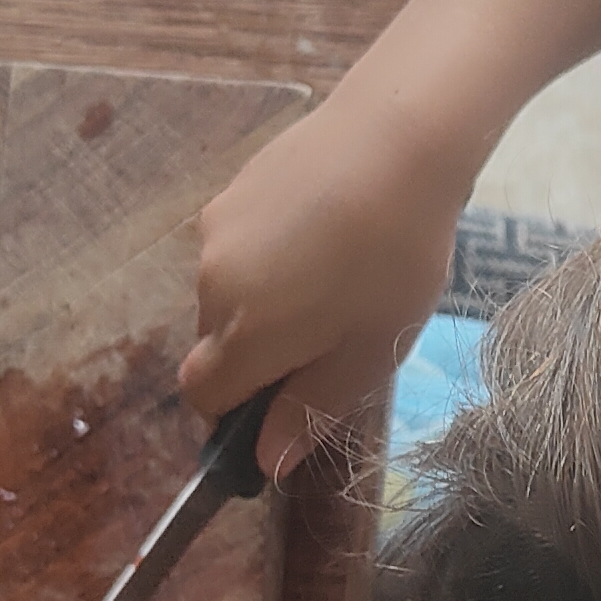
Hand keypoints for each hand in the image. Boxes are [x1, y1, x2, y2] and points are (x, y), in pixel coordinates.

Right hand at [181, 97, 479, 479]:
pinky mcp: (234, 188)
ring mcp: (217, 230)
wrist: (397, 137)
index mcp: (243, 335)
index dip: (234, 414)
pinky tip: (328, 232)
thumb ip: (309, 410)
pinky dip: (269, 255)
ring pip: (227, 291)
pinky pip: (240, 244)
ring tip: (337, 275)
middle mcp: (212, 283)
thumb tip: (264, 463)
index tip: (280, 407)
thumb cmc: (395, 257)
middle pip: (214, 343)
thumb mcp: (368, 352)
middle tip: (331, 335)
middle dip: (256, 356)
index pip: (203, 396)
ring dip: (263, 302)